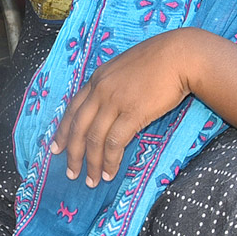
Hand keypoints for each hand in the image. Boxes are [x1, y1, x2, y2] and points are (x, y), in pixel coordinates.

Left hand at [50, 29, 195, 185]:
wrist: (181, 55)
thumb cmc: (159, 60)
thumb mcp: (124, 68)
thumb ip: (111, 85)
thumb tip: (108, 105)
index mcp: (97, 79)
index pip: (72, 109)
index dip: (62, 131)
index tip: (55, 147)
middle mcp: (100, 90)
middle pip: (78, 127)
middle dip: (72, 153)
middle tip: (70, 172)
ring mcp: (115, 102)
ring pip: (94, 138)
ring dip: (91, 163)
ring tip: (91, 180)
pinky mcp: (133, 113)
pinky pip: (115, 142)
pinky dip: (110, 161)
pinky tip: (110, 172)